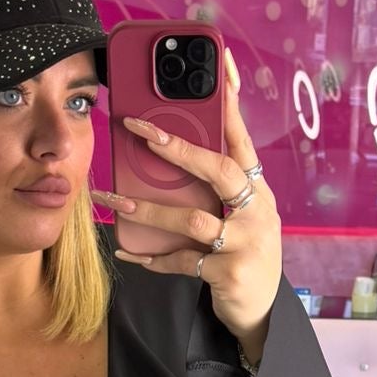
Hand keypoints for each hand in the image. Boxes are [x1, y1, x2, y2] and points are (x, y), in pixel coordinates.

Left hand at [91, 47, 281, 352]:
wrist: (262, 312)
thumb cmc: (243, 254)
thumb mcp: (237, 216)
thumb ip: (211, 189)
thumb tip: (162, 156)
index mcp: (256, 189)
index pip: (242, 137)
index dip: (230, 100)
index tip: (218, 65)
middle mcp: (257, 210)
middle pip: (217, 169)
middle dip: (176, 147)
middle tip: (138, 129)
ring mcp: (247, 242)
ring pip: (192, 219)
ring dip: (148, 209)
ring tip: (114, 200)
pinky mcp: (232, 273)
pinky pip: (183, 261)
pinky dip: (153, 258)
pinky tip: (129, 252)